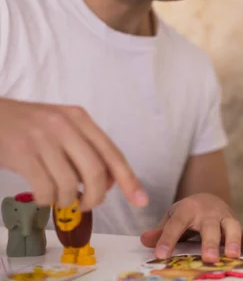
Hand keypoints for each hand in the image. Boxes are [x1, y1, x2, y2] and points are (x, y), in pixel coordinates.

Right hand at [0, 98, 147, 210]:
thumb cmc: (29, 126)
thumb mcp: (62, 127)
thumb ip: (86, 149)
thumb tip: (110, 183)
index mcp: (80, 118)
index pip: (112, 153)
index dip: (129, 179)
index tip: (141, 200)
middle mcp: (65, 125)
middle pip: (96, 171)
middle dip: (96, 196)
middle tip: (88, 204)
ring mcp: (43, 139)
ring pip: (69, 183)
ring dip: (68, 200)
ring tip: (61, 198)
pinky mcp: (22, 153)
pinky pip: (45, 188)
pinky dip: (48, 199)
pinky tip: (44, 196)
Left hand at [140, 193, 242, 262]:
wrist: (207, 198)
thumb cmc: (187, 214)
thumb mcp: (171, 218)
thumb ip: (160, 231)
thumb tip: (144, 240)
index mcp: (187, 210)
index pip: (176, 224)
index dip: (168, 239)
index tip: (160, 255)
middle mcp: (207, 213)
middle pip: (209, 227)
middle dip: (210, 242)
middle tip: (209, 258)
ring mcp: (223, 217)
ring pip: (230, 226)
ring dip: (233, 240)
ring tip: (232, 255)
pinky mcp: (235, 223)